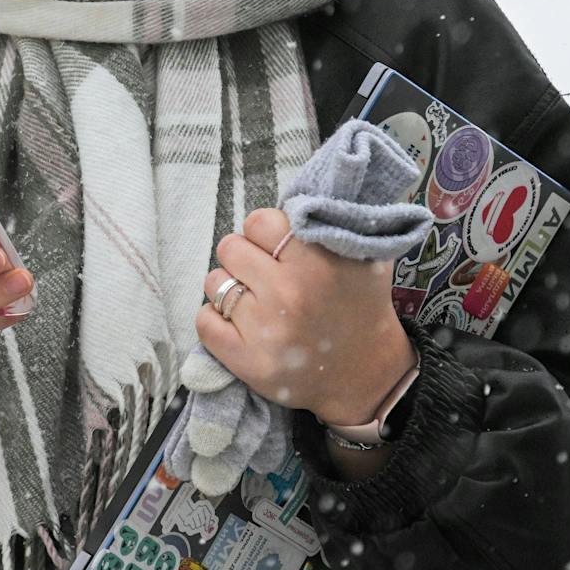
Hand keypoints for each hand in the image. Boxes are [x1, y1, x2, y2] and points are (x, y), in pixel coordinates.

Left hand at [194, 206, 413, 425]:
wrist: (366, 375)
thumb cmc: (359, 308)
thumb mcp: (361, 256)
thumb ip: (331, 221)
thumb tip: (295, 195)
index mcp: (317, 261)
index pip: (259, 220)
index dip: (265, 232)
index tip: (276, 248)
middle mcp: (289, 293)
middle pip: (230, 247)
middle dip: (245, 258)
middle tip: (264, 274)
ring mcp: (266, 330)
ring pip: (214, 282)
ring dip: (229, 287)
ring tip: (254, 300)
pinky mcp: (247, 361)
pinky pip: (204, 321)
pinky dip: (215, 319)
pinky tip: (240, 323)